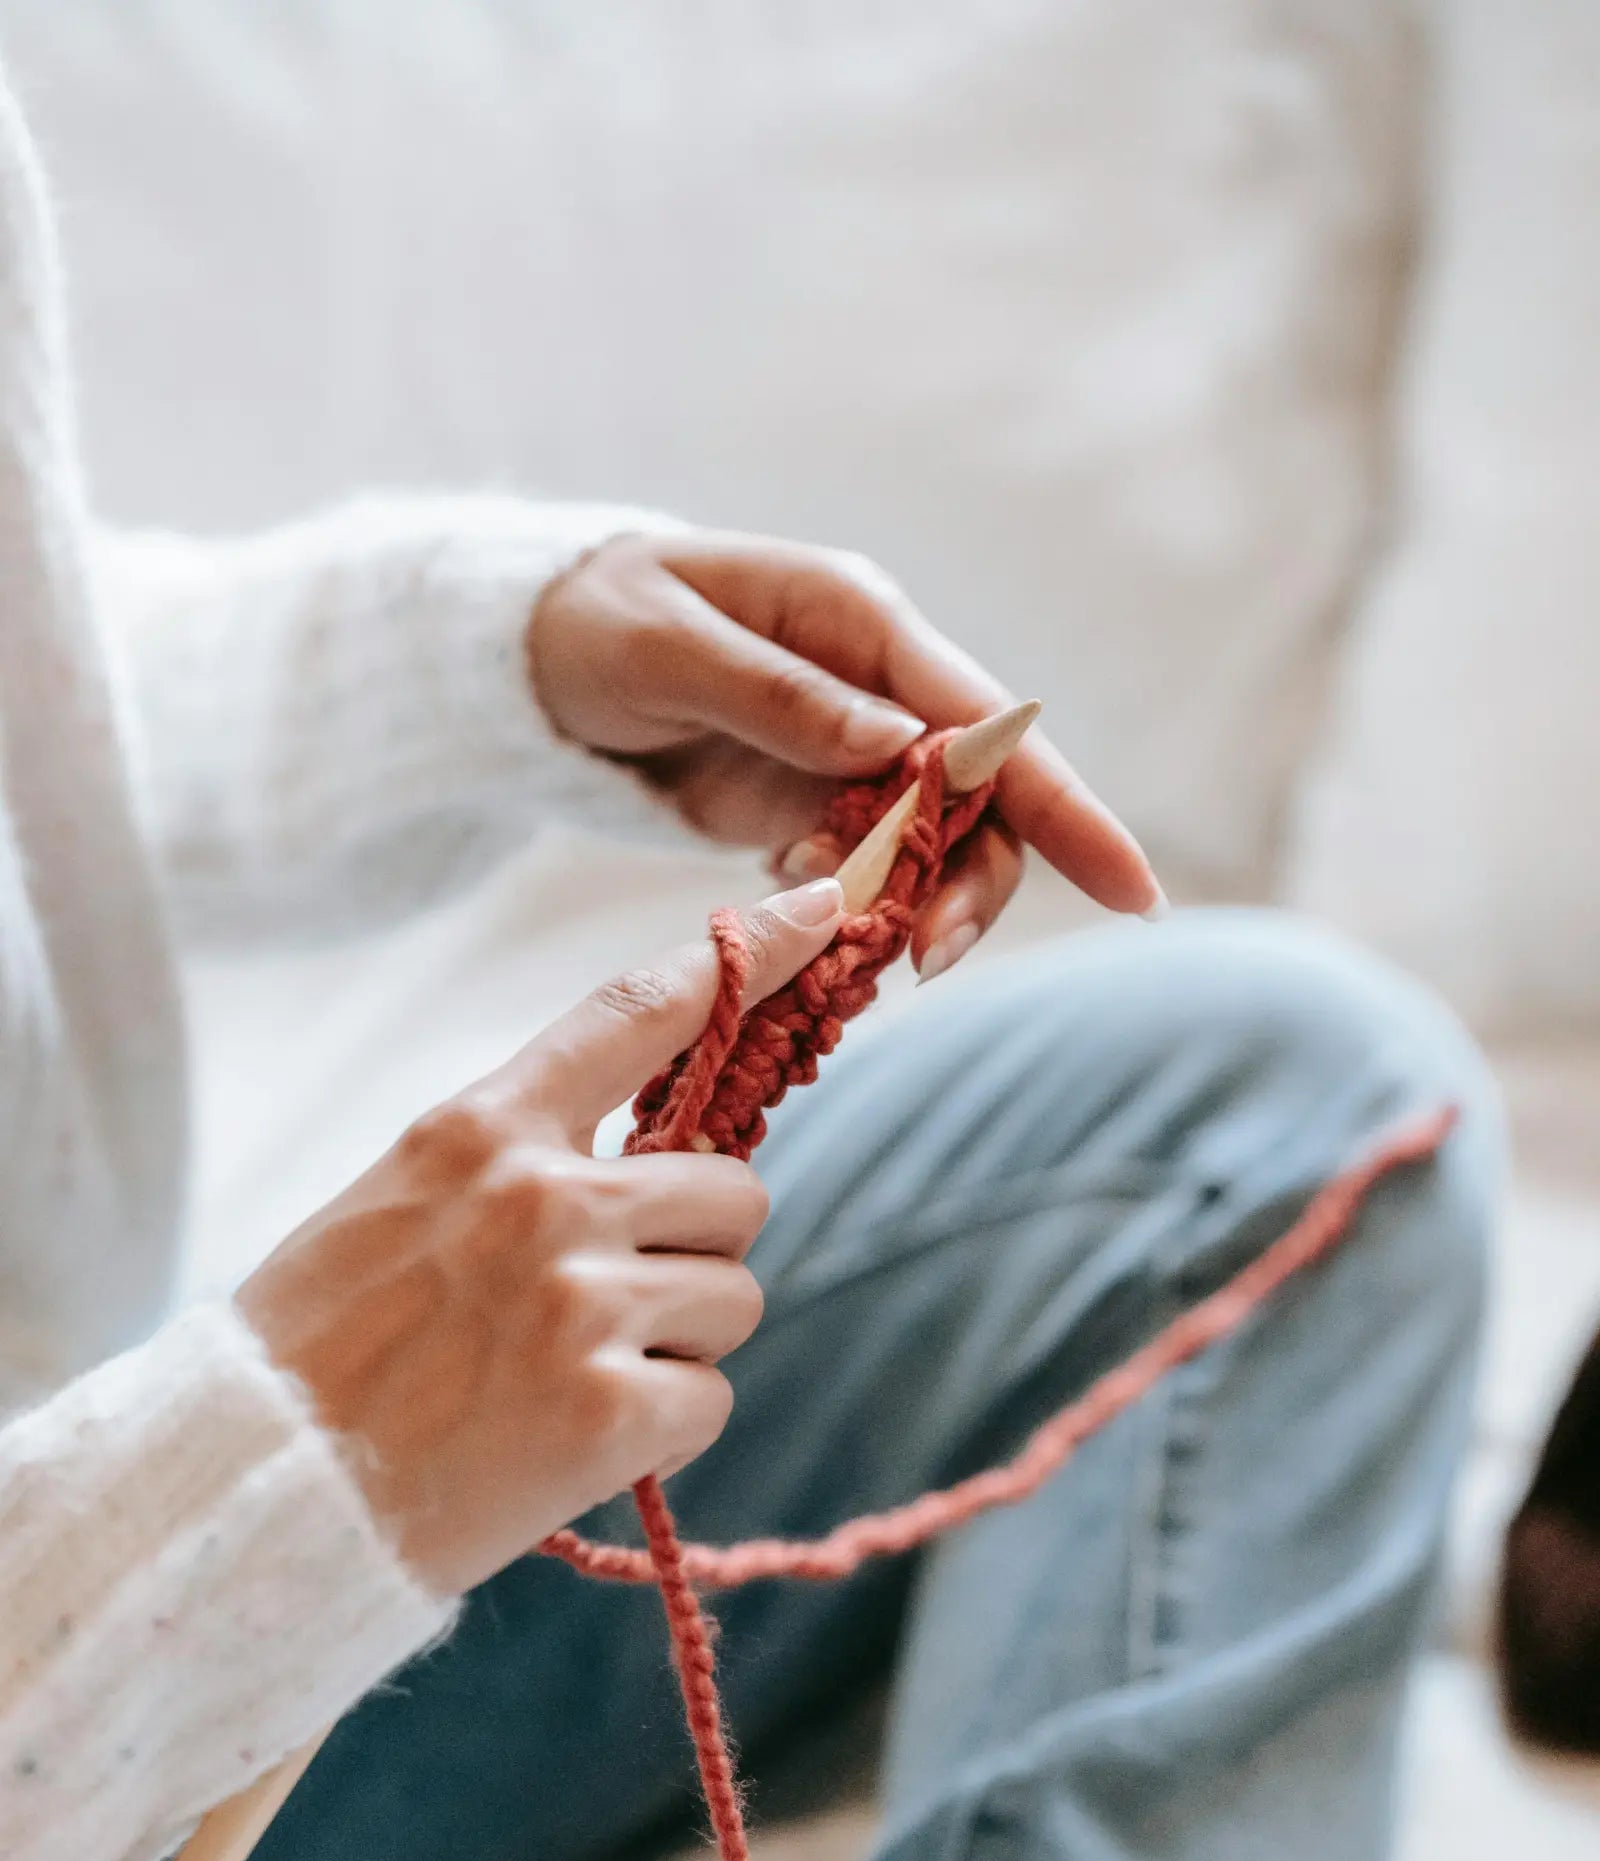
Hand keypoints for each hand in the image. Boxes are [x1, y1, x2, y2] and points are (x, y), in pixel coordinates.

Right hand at [237, 881, 844, 1594]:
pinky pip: (711, 1399)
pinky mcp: (613, 1410)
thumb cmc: (323, 1348)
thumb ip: (522, 1160)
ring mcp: (582, 1302)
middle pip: (733, 1191)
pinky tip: (568, 1441)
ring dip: (678, 1343)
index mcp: (482, 1129)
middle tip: (601, 1309)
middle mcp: (544, 1197)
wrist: (262, 1491)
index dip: (746, 958)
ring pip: (736, 1298)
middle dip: (694, 1250)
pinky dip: (660, 1429)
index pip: (640, 1010)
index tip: (822, 911)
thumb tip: (652, 1154)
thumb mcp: (400, 1201)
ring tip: (565, 1378)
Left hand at [528, 529, 1162, 978]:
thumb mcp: (664, 648)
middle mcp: (876, 685)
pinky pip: (871, 874)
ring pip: (934, 849)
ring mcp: (850, 748)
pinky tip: (819, 949)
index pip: (989, 720)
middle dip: (972, 889)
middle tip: (919, 963)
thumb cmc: (592, 623)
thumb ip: (778, 696)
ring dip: (913, 913)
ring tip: (856, 965)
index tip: (1131, 889)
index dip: (1068, 807)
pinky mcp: (814, 802)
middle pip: (983, 801)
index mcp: (858, 621)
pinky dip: (859, 920)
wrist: (535, 652)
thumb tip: (899, 747)